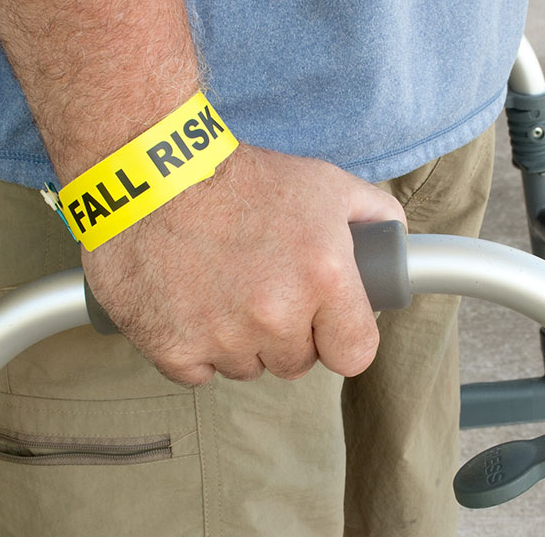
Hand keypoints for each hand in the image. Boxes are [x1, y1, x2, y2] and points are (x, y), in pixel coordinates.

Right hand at [81, 143, 406, 384]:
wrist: (147, 171)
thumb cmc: (238, 175)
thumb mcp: (323, 182)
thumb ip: (373, 214)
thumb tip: (397, 242)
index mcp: (324, 278)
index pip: (355, 355)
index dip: (340, 337)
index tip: (325, 323)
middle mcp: (276, 315)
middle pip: (297, 362)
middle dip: (285, 332)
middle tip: (262, 286)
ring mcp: (222, 337)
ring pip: (246, 367)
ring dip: (238, 340)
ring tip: (220, 286)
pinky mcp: (171, 348)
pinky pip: (197, 373)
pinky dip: (192, 347)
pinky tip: (188, 303)